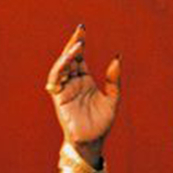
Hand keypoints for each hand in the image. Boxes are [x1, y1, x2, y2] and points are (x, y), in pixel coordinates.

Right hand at [45, 25, 120, 159]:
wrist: (92, 142)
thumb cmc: (101, 124)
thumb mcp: (113, 99)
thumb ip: (114, 80)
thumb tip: (117, 58)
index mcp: (84, 81)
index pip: (79, 58)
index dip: (80, 43)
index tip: (82, 30)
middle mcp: (73, 83)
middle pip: (69, 58)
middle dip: (73, 44)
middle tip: (79, 30)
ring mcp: (65, 90)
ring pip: (61, 66)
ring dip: (67, 55)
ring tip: (77, 46)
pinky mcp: (58, 98)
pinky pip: (55, 80)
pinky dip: (60, 69)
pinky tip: (68, 61)